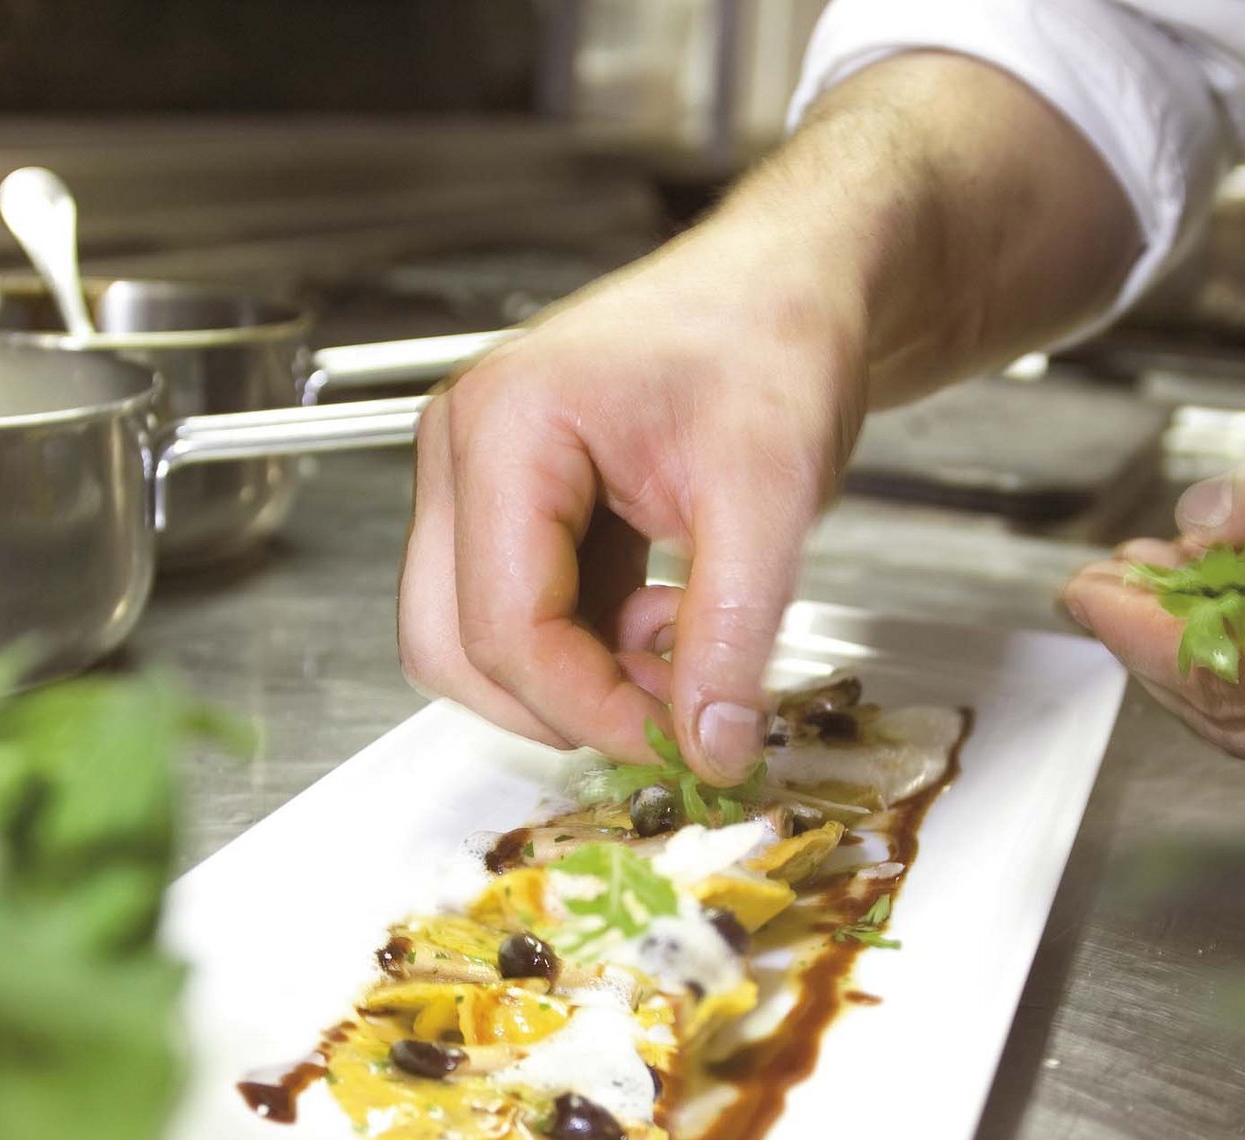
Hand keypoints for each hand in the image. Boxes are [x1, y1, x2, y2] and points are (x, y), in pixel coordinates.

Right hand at [399, 224, 867, 783]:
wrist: (790, 287)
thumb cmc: (771, 337)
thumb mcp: (772, 494)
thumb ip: (734, 633)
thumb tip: (708, 746)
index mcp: (506, 427)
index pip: (503, 625)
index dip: (588, 707)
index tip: (675, 742)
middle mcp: (466, 452)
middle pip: (455, 647)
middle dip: (563, 703)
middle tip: (670, 714)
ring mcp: (479, 482)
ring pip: (478, 644)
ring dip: (576, 681)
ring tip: (680, 649)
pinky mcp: (514, 509)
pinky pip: (523, 619)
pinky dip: (590, 652)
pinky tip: (667, 621)